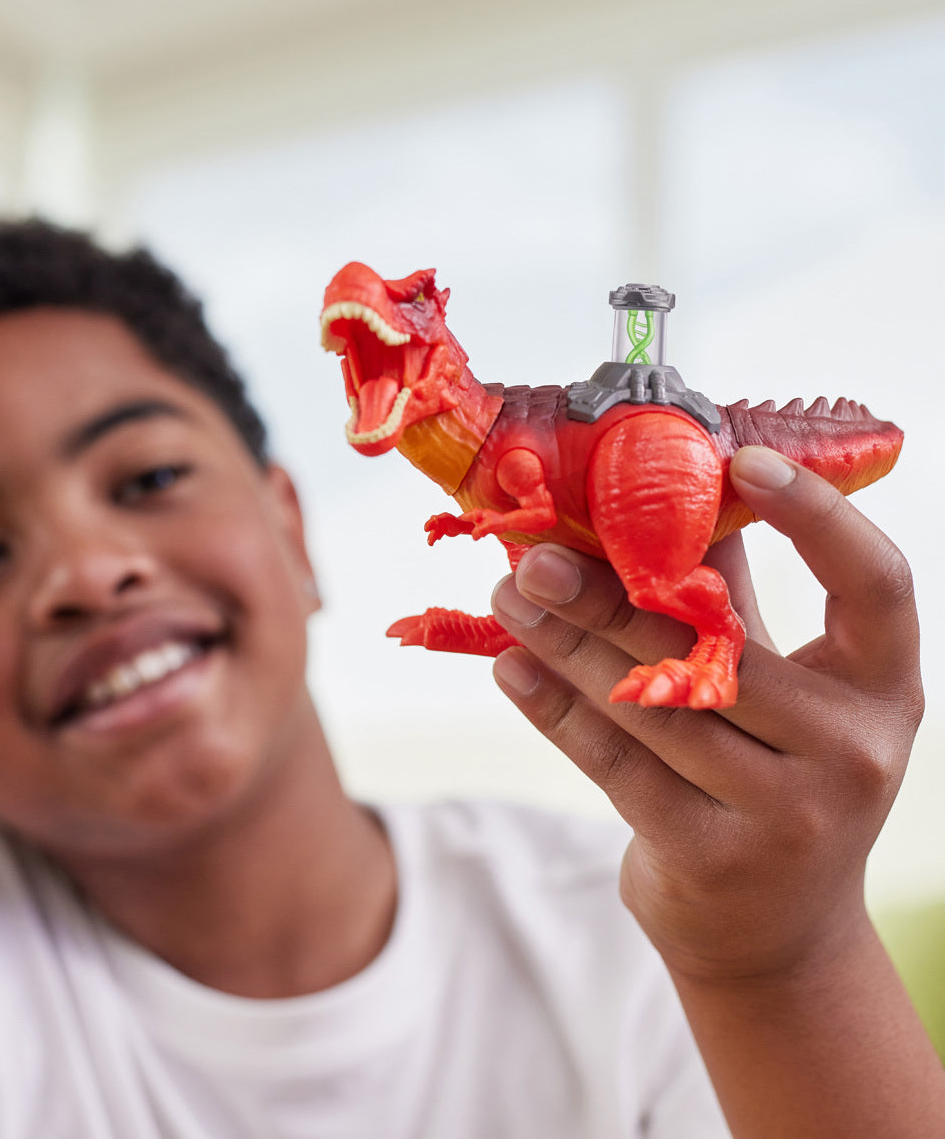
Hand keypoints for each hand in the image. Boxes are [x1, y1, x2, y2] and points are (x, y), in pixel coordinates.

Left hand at [489, 445, 923, 982]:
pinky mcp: (716, 856)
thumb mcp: (781, 692)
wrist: (776, 934)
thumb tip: (664, 497)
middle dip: (613, 591)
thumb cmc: (771, 778)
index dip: (818, 515)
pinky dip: (556, 711)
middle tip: (536, 549)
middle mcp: (852, 748)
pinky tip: (511, 666)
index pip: (875, 583)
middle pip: (720, 645)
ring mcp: (788, 812)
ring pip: (655, 702)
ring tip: (510, 595)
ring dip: (567, 643)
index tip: (742, 457)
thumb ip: (733, 603)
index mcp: (882, 687)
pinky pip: (618, 766)